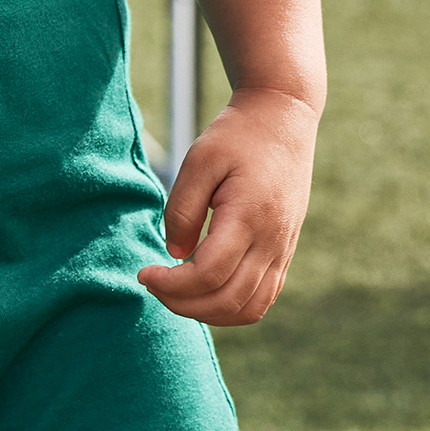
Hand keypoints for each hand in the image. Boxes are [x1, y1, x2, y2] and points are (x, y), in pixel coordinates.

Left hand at [139, 87, 317, 326]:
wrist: (284, 118)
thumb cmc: (237, 135)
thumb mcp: (199, 160)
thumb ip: (182, 209)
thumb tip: (175, 254)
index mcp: (249, 217)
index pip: (208, 275)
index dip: (170, 285)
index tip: (144, 272)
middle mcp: (273, 241)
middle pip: (227, 300)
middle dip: (182, 303)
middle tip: (154, 285)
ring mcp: (284, 249)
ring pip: (250, 309)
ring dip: (208, 312)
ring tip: (176, 292)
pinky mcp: (285, 251)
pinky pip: (262, 298)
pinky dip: (231, 307)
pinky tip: (203, 291)